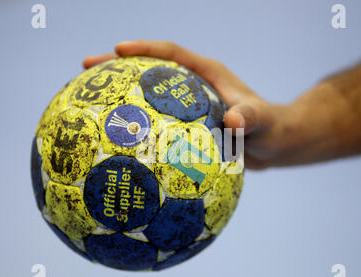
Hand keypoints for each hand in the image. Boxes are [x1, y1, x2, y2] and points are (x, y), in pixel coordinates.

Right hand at [83, 41, 304, 169]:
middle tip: (86, 68)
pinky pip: (156, 120)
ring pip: (148, 94)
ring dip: (120, 95)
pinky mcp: (186, 123)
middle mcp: (193, 84)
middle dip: (117, 67)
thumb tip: (233, 123)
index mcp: (207, 73)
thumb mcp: (263, 122)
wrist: (274, 142)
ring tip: (88, 102)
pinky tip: (117, 140)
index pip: (171, 53)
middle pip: (149, 69)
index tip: (117, 50)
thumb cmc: (270, 128)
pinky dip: (137, 124)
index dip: (144, 49)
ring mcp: (187, 104)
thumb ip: (250, 119)